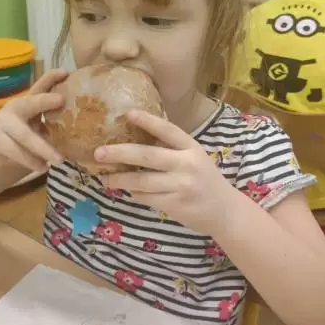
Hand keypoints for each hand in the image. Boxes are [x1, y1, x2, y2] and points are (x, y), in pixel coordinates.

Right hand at [0, 69, 67, 171]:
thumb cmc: (20, 142)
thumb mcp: (36, 130)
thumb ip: (52, 126)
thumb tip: (84, 128)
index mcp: (28, 103)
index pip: (40, 87)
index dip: (52, 78)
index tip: (66, 71)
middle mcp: (15, 108)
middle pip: (30, 103)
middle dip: (45, 100)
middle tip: (61, 100)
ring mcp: (2, 123)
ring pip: (26, 136)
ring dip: (44, 149)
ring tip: (60, 160)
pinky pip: (16, 151)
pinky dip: (31, 161)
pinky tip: (43, 167)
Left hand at [94, 110, 227, 233]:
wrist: (225, 211)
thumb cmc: (204, 179)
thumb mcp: (194, 157)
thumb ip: (171, 149)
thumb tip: (134, 140)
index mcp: (191, 147)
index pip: (168, 130)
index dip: (148, 120)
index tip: (127, 113)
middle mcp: (187, 164)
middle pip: (147, 155)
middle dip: (120, 153)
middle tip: (99, 152)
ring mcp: (181, 185)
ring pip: (142, 180)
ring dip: (119, 178)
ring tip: (104, 177)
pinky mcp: (175, 205)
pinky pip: (146, 197)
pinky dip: (133, 193)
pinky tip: (125, 190)